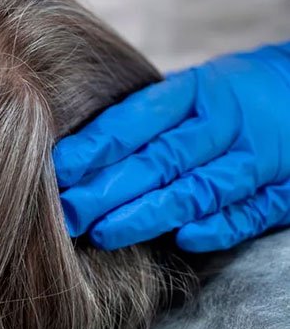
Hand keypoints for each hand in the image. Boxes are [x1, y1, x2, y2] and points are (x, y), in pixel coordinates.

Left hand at [53, 43, 289, 251]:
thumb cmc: (232, 93)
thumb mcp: (192, 87)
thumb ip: (148, 115)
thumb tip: (82, 147)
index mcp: (194, 90)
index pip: (136, 120)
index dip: (96, 146)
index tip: (60, 169)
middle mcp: (222, 123)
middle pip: (159, 159)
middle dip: (108, 189)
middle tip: (68, 213)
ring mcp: (255, 159)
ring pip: (197, 190)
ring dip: (149, 215)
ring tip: (105, 233)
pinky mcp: (282, 192)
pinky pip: (246, 214)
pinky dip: (214, 228)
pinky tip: (180, 240)